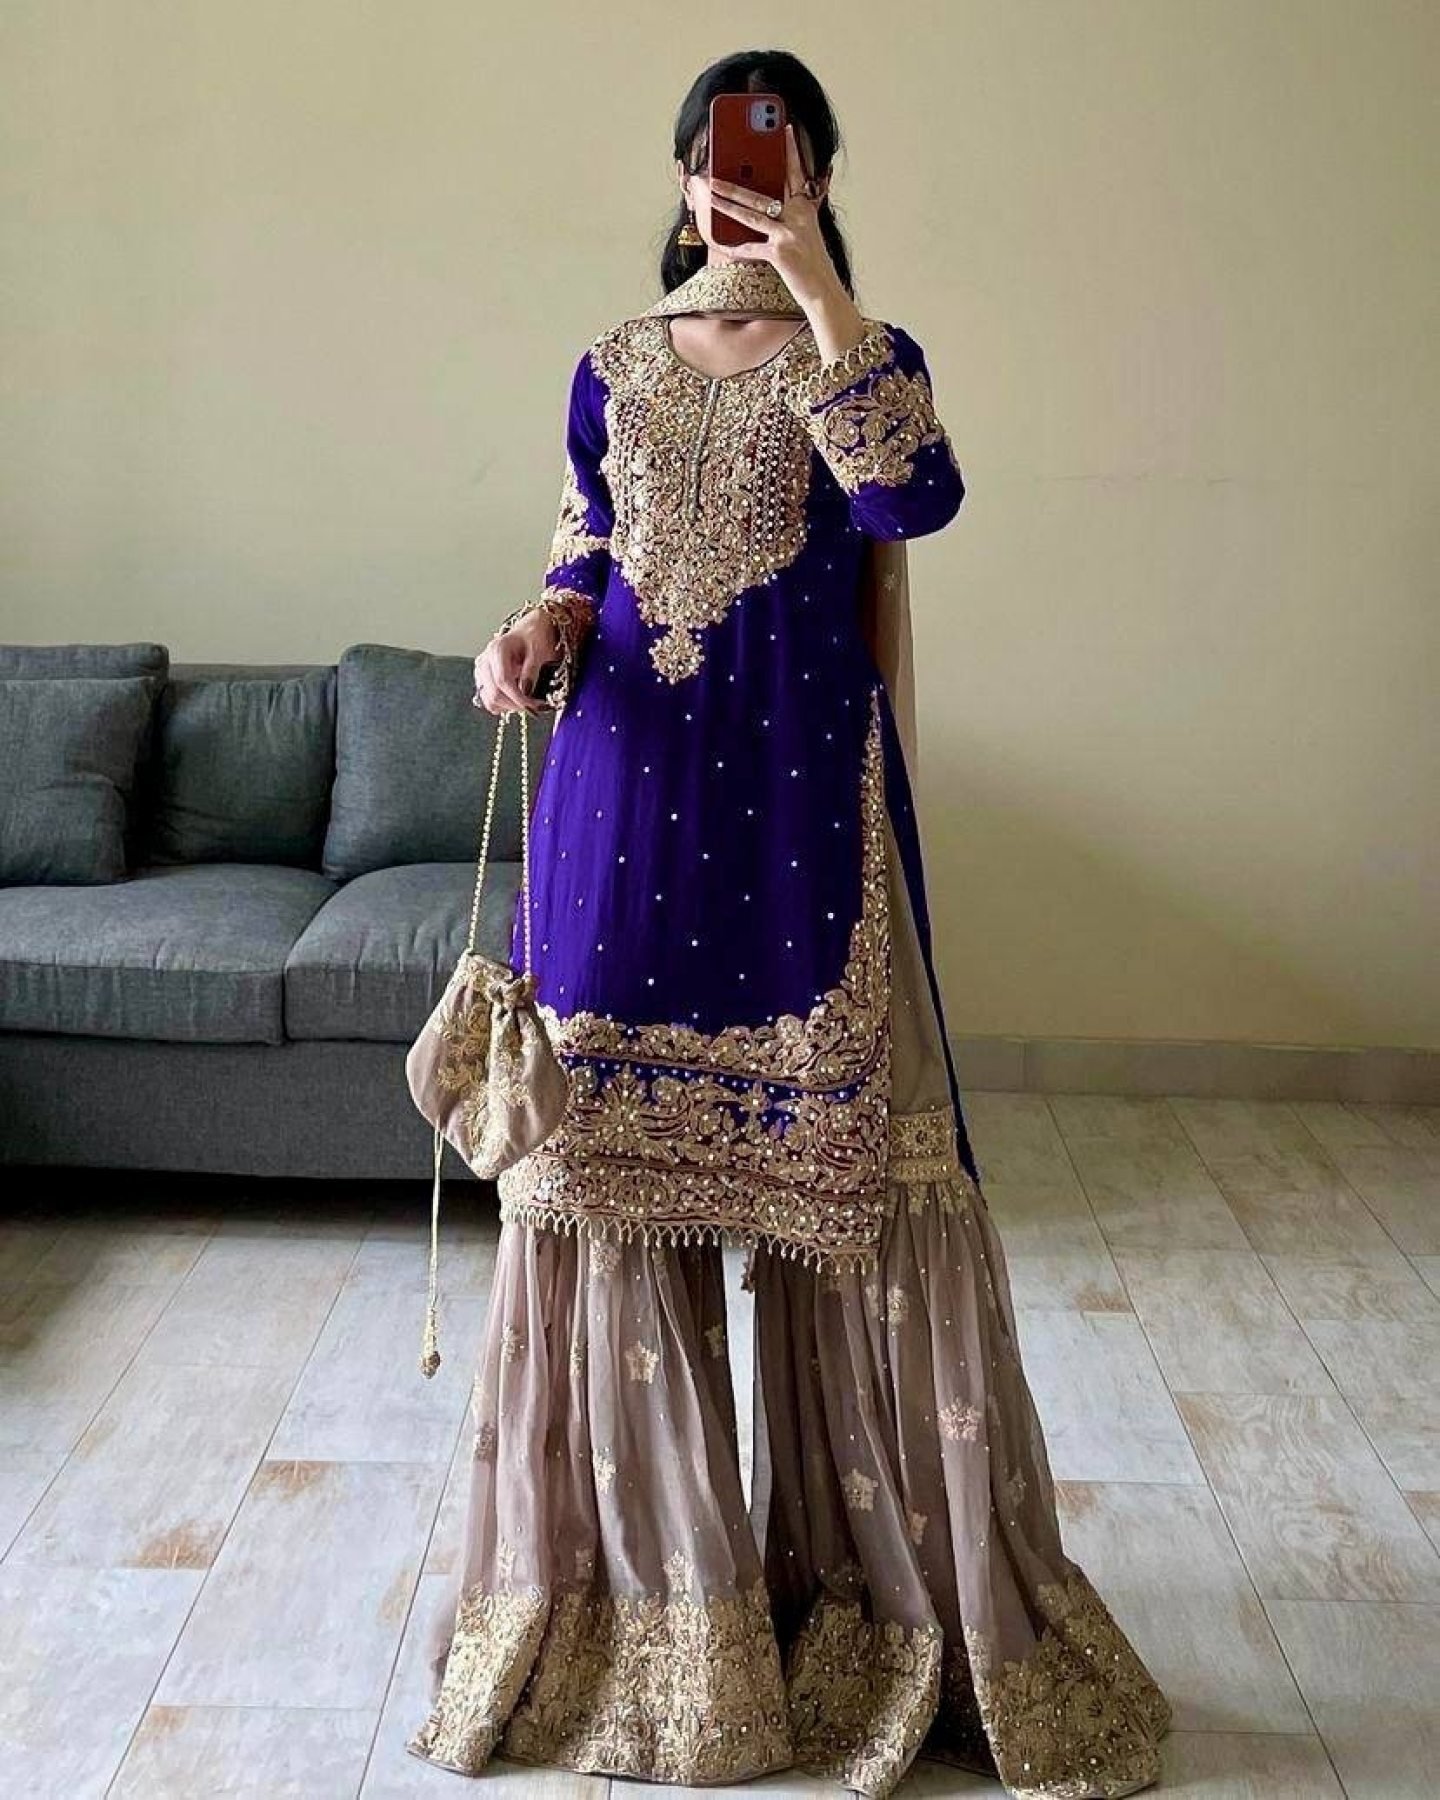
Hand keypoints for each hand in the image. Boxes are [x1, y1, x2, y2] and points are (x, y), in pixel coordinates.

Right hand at [472, 611, 555, 714]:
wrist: (530, 632)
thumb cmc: (535, 638)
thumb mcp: (539, 651)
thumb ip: (531, 671)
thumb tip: (526, 692)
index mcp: (497, 650)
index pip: (503, 681)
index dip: (519, 698)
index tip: (534, 706)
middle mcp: (485, 661)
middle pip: (494, 694)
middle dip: (516, 705)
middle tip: (536, 707)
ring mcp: (481, 672)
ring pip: (490, 701)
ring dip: (510, 707)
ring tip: (528, 701)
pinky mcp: (483, 681)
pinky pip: (489, 701)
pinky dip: (504, 705)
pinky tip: (517, 698)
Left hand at [706, 123, 839, 307]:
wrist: (824, 293)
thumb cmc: (813, 266)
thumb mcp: (807, 235)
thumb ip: (792, 216)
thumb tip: (767, 206)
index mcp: (805, 209)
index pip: (796, 174)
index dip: (790, 150)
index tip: (785, 128)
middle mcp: (798, 217)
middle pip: (762, 193)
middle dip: (736, 182)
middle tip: (716, 170)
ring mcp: (788, 234)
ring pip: (751, 214)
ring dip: (727, 203)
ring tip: (711, 193)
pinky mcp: (779, 253)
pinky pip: (751, 247)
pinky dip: (735, 247)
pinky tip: (721, 242)